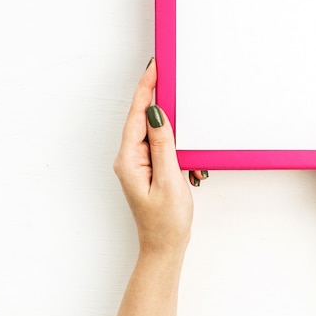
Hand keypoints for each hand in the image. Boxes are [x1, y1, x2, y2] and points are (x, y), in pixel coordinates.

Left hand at [113, 59, 192, 254]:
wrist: (164, 247)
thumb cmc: (166, 221)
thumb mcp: (169, 180)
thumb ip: (163, 144)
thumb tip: (156, 113)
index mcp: (130, 159)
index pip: (137, 115)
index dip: (145, 88)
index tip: (154, 67)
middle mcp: (130, 158)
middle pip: (142, 117)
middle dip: (156, 96)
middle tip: (168, 74)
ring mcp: (139, 163)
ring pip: (153, 130)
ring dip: (170, 123)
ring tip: (179, 114)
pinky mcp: (149, 167)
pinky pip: (160, 144)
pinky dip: (175, 141)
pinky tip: (186, 152)